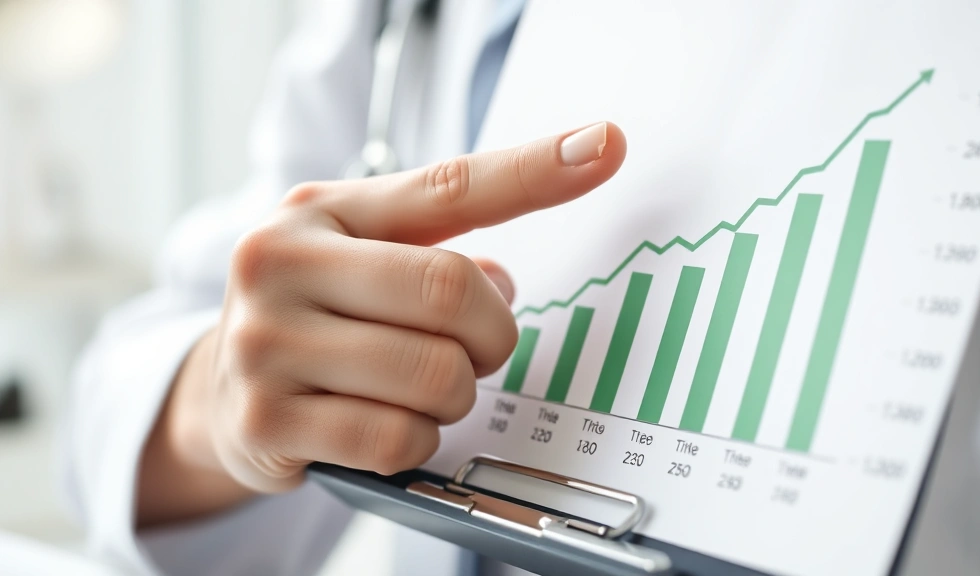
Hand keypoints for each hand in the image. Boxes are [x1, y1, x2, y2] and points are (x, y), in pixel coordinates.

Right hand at [138, 122, 625, 524]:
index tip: (605, 145)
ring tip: (419, 390)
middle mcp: (280, 263)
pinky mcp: (265, 421)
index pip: (448, 185)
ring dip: (453, 397)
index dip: (534, 168)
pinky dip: (417, 441)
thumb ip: (439, 253)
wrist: (219, 390)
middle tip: (479, 350)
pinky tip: (388, 425)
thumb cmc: (313, 313)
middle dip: (491, 336)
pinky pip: (397, 439)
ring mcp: (264, 343)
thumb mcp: (362, 256)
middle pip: (451, 292)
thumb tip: (505, 285)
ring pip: (434, 376)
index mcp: (318, 210)